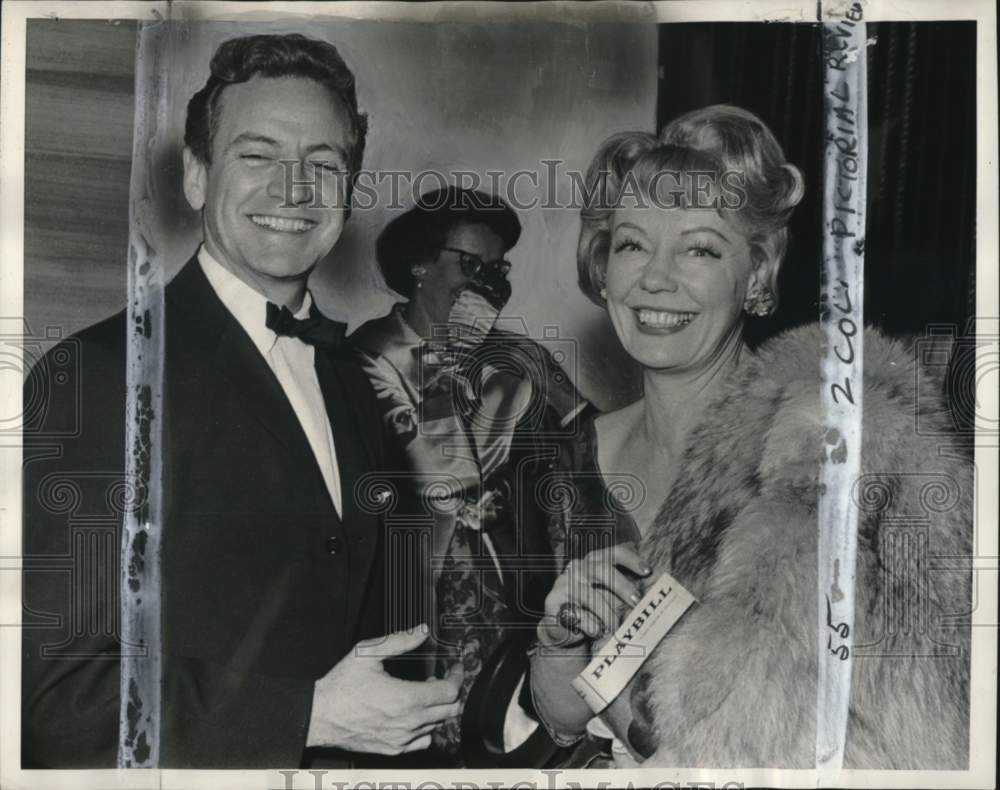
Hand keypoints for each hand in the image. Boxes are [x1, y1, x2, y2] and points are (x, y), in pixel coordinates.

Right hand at [306, 626, 461, 753]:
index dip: (457, 677)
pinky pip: (423, 741)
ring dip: (438, 708)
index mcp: (406, 699)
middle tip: (444, 677)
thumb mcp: (368, 654)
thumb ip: (399, 641)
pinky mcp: (393, 749)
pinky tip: (415, 714)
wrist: (319, 716)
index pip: (449, 692)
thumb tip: (421, 631)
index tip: (455, 667)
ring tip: (425, 692)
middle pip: (450, 710)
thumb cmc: (341, 686)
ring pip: (438, 725)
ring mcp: (402, 739)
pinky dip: (427, 727)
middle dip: (452, 691)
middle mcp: (408, 723)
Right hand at [538, 542, 650, 648]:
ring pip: (591, 596)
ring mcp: (564, 583)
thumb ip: (622, 593)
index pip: (614, 553)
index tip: (647, 571)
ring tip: (615, 627)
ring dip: (607, 614)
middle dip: (622, 586)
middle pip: (602, 570)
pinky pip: (577, 614)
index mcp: (593, 562)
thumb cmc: (590, 609)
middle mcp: (578, 568)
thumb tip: (648, 600)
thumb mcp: (608, 597)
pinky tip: (596, 632)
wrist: (561, 626)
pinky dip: (590, 625)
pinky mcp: (553, 600)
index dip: (631, 560)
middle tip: (637, 602)